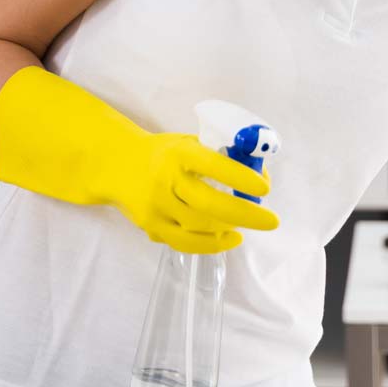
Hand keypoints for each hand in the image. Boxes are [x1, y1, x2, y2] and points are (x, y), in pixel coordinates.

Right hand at [0, 67, 275, 252]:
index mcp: (178, 152)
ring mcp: (155, 205)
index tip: (265, 188)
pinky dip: (210, 244)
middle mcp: (165, 179)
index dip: (241, 178)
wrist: (116, 164)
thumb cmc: (164, 153)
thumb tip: (260, 173)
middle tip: (271, 221)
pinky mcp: (149, 224)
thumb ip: (219, 155)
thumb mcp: (188, 142)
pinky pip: (184, 241)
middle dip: (246, 214)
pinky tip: (228, 239)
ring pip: (198, 227)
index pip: (214, 164)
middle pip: (209, 203)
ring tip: (248, 228)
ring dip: (230, 230)